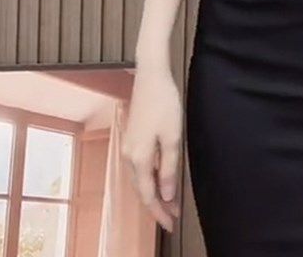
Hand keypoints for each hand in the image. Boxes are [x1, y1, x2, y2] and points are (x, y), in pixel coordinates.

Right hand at [121, 65, 182, 231]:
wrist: (151, 76)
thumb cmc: (164, 103)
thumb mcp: (172, 137)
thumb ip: (169, 168)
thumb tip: (166, 195)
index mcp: (138, 158)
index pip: (149, 195)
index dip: (160, 213)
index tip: (172, 225)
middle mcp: (129, 155)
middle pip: (142, 190)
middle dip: (157, 206)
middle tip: (173, 218)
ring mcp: (128, 146)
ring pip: (140, 179)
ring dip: (154, 192)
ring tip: (170, 202)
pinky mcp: (132, 138)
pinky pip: (140, 166)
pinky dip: (150, 177)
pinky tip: (161, 178)